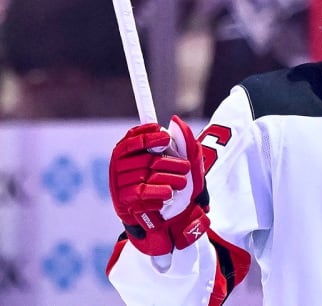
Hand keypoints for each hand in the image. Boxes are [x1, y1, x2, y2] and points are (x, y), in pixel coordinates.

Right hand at [109, 116, 209, 254]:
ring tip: (182, 183)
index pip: (132, 139)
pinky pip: (144, 194)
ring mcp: (119, 183)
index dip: (149, 137)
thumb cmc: (160, 181)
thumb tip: (177, 122)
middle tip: (186, 168)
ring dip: (171, 179)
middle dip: (172, 163)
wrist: (148, 216)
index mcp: (124, 152)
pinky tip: (168, 194)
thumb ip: (176, 142)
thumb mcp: (170, 161)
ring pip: (149, 176)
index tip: (166, 138)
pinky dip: (159, 193)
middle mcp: (118, 166)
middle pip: (147, 159)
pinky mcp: (123, 201)